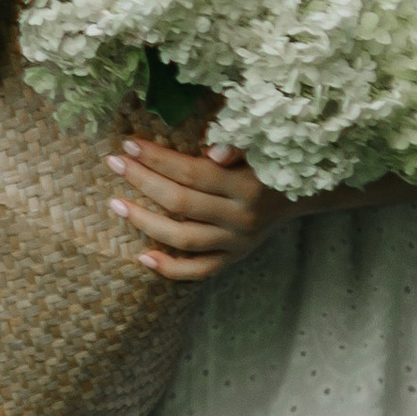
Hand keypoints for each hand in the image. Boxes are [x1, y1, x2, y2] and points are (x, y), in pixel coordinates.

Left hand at [111, 135, 286, 283]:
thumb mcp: (260, 148)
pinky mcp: (233, 258)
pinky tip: (142, 257)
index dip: (158, 159)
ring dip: (146, 222)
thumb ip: (238, 145)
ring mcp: (236, 242)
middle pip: (182, 203)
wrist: (301, 193)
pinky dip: (170, 269)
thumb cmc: (270, 161)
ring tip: (116, 204)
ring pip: (184, 238)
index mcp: (247, 185)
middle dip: (143, 181)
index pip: (193, 172)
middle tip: (114, 164)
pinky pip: (199, 270)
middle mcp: (241, 217)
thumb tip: (214, 151)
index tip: (129, 145)